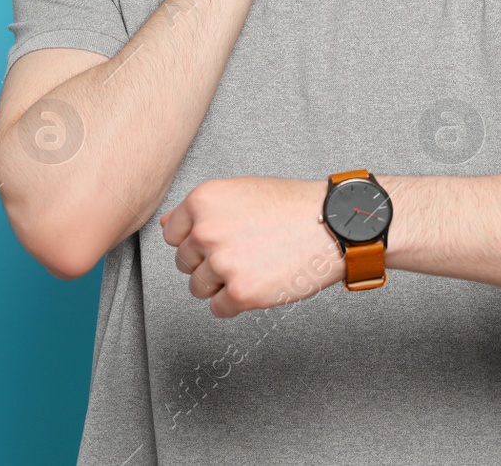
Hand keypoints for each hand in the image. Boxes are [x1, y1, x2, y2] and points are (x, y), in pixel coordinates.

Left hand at [160, 177, 341, 317]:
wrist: (332, 225)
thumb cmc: (291, 206)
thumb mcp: (240, 192)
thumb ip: (200, 209)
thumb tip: (167, 224)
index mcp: (203, 200)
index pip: (172, 234)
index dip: (196, 240)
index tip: (220, 240)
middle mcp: (206, 230)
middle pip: (184, 263)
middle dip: (208, 263)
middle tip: (243, 252)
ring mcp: (222, 263)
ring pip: (198, 288)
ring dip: (221, 284)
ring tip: (253, 266)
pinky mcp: (240, 292)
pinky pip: (219, 309)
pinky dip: (236, 303)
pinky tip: (258, 283)